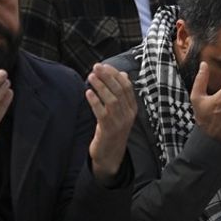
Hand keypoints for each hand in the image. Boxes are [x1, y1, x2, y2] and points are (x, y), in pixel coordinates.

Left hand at [85, 63, 136, 181]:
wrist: (110, 154)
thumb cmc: (113, 130)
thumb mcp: (121, 111)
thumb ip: (122, 94)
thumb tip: (123, 74)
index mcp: (132, 109)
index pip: (127, 87)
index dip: (116, 75)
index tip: (105, 65)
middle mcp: (128, 114)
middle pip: (119, 91)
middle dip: (108, 77)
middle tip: (97, 67)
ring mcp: (119, 122)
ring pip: (112, 100)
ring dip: (101, 86)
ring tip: (91, 76)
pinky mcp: (108, 129)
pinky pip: (102, 113)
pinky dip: (95, 101)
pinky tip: (88, 93)